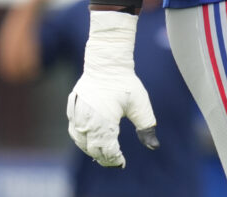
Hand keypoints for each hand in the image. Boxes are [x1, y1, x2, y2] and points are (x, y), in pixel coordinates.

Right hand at [67, 11, 157, 166]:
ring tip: (103, 153)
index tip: (122, 163)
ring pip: (80, 141)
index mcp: (104, 120)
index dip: (114, 159)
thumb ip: (147, 127)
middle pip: (93, 148)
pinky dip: (81, 139)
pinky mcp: (72, 108)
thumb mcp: (141, 105)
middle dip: (103, 157)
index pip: (107, 149)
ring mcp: (77, 114)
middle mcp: (88, 119)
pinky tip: (90, 140)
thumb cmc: (126, 84)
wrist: (107, 63)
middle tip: (114, 161)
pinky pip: (73, 130)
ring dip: (91, 149)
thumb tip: (154, 147)